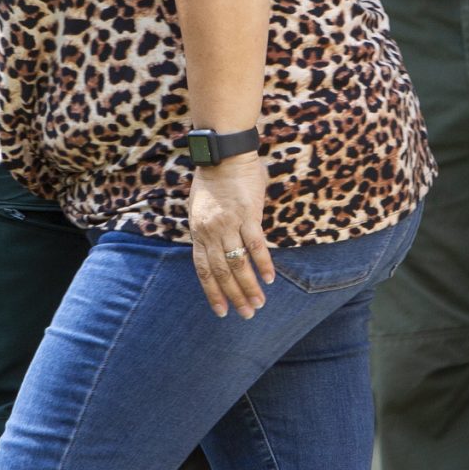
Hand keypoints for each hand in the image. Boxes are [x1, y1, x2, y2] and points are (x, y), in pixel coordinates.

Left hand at [188, 154, 274, 317]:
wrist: (222, 155)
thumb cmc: (212, 179)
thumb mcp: (199, 209)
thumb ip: (207, 231)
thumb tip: (217, 248)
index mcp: (198, 232)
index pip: (203, 270)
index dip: (212, 292)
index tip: (221, 311)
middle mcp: (211, 232)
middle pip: (221, 272)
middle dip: (233, 296)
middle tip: (245, 314)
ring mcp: (229, 224)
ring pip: (238, 263)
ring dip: (249, 286)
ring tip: (258, 304)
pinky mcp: (248, 214)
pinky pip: (255, 245)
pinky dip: (263, 264)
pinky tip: (270, 279)